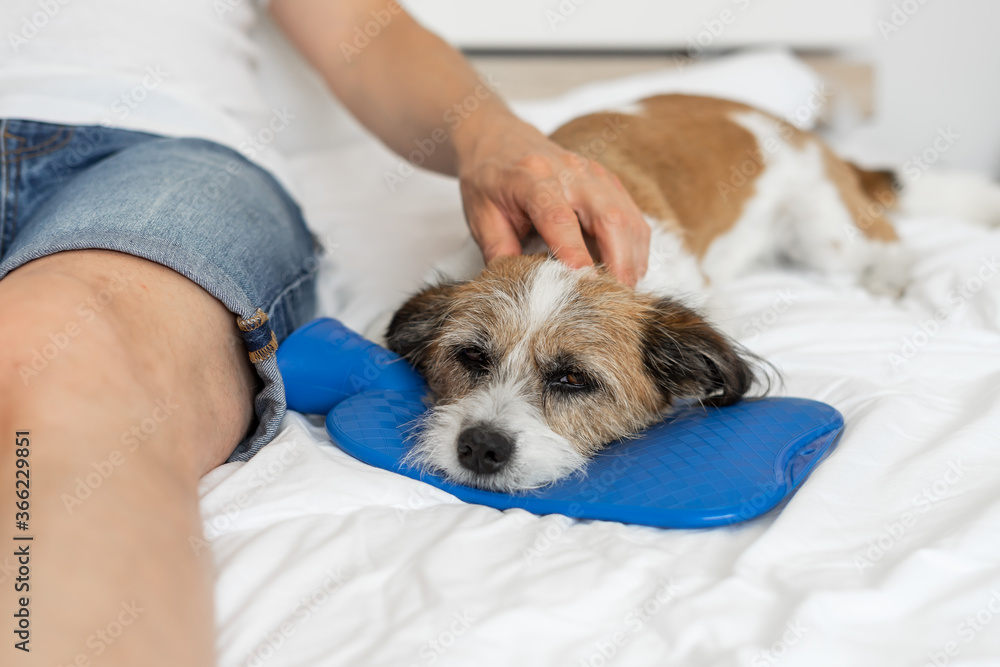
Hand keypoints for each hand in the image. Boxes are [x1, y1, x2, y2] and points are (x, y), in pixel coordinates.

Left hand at [455, 115, 649, 285]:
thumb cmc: (489, 179)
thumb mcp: (480, 216)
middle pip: (608, 215)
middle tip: (617, 298)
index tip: (583, 282)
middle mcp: (569, 171)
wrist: (500, 138)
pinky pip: (632, 216)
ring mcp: (594, 174)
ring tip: (624, 290)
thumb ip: (499, 252)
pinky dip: (635, 247)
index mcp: (532, 178)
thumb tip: (519, 289)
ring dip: (632, 257)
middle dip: (619, 261)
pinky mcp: (608, 181)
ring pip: (628, 217)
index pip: (559, 216)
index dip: (574, 251)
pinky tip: (627, 270)